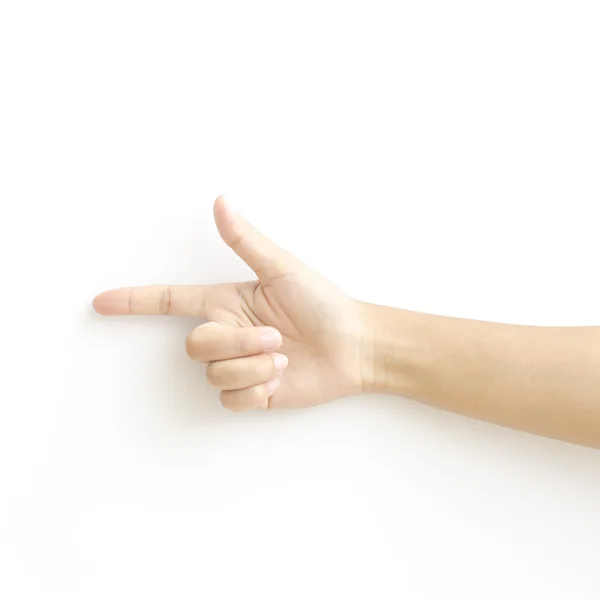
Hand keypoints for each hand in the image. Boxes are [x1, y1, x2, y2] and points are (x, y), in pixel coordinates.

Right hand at [93, 196, 367, 410]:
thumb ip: (247, 241)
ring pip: (214, 374)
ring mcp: (238, 364)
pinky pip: (231, 399)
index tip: (100, 302)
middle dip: (236, 342)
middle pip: (195, 345)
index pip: (171, 301)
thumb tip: (220, 202)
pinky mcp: (251, 393)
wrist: (355, 346)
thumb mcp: (283, 269)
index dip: (135, 301)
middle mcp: (227, 333)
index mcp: (227, 302)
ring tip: (283, 356)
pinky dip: (257, 388)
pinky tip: (279, 378)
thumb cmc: (323, 303)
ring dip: (253, 365)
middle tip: (275, 336)